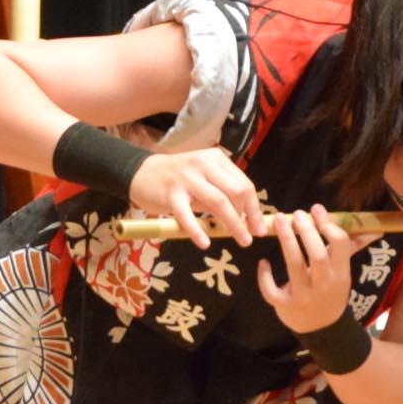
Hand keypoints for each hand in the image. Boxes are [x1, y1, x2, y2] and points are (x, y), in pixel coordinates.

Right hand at [127, 147, 264, 248]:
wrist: (142, 173)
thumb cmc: (179, 179)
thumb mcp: (205, 179)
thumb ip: (224, 193)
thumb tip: (248, 218)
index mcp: (216, 159)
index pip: (244, 184)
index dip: (255, 207)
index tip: (260, 227)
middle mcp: (204, 164)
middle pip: (236, 191)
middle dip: (248, 216)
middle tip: (252, 236)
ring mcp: (187, 178)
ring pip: (218, 203)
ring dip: (233, 224)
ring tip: (242, 241)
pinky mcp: (171, 193)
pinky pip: (187, 215)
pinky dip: (197, 230)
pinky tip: (205, 243)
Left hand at [254, 203, 377, 331]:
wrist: (323, 329)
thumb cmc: (331, 294)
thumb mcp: (343, 274)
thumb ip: (350, 249)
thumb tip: (373, 229)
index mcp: (340, 274)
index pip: (340, 245)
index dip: (328, 225)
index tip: (316, 209)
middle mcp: (324, 285)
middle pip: (317, 254)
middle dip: (307, 231)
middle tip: (296, 214)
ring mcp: (304, 296)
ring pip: (294, 265)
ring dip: (287, 241)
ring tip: (278, 220)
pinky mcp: (285, 306)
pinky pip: (272, 290)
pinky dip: (265, 276)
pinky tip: (264, 263)